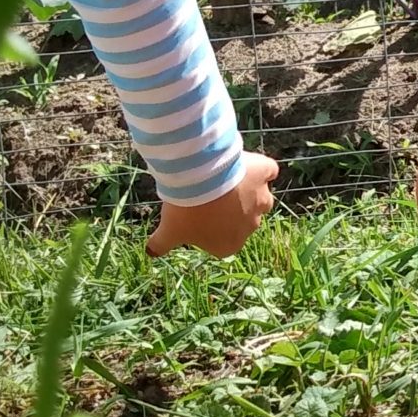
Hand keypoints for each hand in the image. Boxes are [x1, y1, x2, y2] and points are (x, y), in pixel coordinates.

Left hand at [148, 152, 278, 258]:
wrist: (200, 175)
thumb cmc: (186, 209)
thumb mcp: (168, 231)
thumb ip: (161, 244)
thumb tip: (150, 252)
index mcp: (229, 245)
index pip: (223, 242)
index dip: (210, 230)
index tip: (197, 218)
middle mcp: (252, 226)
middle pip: (242, 221)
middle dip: (228, 211)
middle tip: (207, 197)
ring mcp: (262, 199)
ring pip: (260, 199)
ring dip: (247, 192)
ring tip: (226, 180)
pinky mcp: (265, 173)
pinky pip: (267, 172)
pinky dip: (259, 169)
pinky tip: (244, 164)